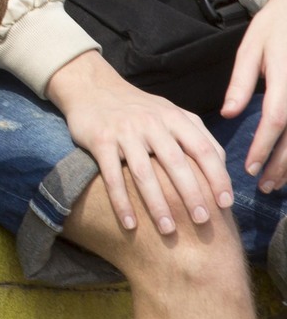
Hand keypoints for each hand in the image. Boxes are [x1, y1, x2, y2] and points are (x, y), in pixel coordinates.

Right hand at [46, 49, 232, 234]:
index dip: (217, 177)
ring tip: (169, 230)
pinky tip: (130, 224)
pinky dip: (121, 201)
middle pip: (176, 163)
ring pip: (144, 173)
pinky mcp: (100, 140)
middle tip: (202, 221)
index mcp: (173, 117)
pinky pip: (112, 175)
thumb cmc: (140, 109)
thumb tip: (222, 166)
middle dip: (191, 194)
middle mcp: (151, 122)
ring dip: (157, 204)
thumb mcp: (170, 113)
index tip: (225, 204)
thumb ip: (196, 135)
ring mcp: (124, 130)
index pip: (203, 148)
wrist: (93, 87)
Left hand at [219, 0, 286, 187]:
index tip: (250, 168)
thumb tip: (227, 115)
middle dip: (280, 166)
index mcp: (284, 81)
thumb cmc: (273, 29)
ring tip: (277, 183)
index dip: (263, 147)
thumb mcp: (250, 50)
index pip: (275, 120)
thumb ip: (239, 83)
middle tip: (263, 186)